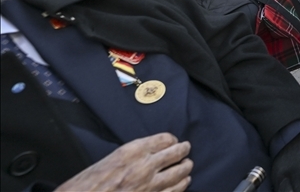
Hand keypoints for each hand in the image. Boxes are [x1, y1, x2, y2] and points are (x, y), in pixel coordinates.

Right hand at [55, 133, 191, 191]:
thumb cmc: (86, 185)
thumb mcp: (108, 160)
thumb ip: (131, 155)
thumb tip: (147, 153)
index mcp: (133, 151)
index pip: (165, 139)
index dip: (172, 140)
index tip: (173, 142)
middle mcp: (145, 166)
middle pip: (176, 153)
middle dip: (184, 150)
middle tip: (186, 149)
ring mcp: (150, 185)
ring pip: (180, 172)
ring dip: (186, 168)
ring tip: (188, 166)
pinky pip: (174, 191)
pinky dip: (181, 185)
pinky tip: (183, 183)